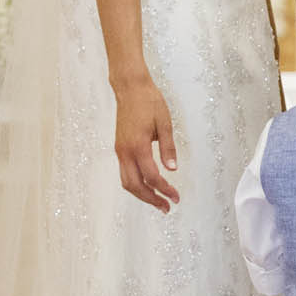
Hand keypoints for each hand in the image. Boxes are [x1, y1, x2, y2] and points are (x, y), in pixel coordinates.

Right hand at [113, 77, 180, 212]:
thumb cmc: (149, 102)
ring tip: (158, 200)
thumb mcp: (165, 124)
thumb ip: (168, 148)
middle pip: (135, 186)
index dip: (165, 190)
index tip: (176, 197)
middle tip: (167, 207)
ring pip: (127, 181)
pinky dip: (135, 183)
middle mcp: (125, 152)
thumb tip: (172, 170)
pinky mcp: (119, 147)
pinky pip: (125, 172)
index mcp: (138, 146)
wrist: (130, 88)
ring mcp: (120, 150)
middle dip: (151, 199)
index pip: (152, 176)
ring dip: (141, 194)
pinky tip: (147, 185)